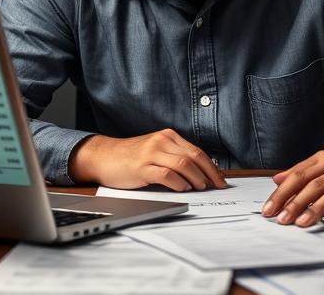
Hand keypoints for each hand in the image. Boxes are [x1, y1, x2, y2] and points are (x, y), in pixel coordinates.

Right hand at [68, 129, 227, 190]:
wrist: (103, 156)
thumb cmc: (130, 157)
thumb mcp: (155, 150)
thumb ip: (174, 156)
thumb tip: (200, 173)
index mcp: (167, 136)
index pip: (196, 150)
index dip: (211, 166)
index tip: (220, 179)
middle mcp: (161, 141)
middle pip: (194, 156)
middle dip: (209, 173)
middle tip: (217, 186)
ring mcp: (151, 153)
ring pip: (183, 163)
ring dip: (196, 178)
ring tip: (201, 188)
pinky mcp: (142, 167)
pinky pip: (166, 174)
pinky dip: (178, 182)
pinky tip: (183, 188)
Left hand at [261, 151, 323, 226]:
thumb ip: (302, 174)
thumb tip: (277, 179)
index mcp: (323, 159)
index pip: (297, 175)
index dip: (281, 192)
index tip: (269, 208)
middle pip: (312, 184)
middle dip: (294, 202)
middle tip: (281, 218)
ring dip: (316, 208)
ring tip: (302, 222)